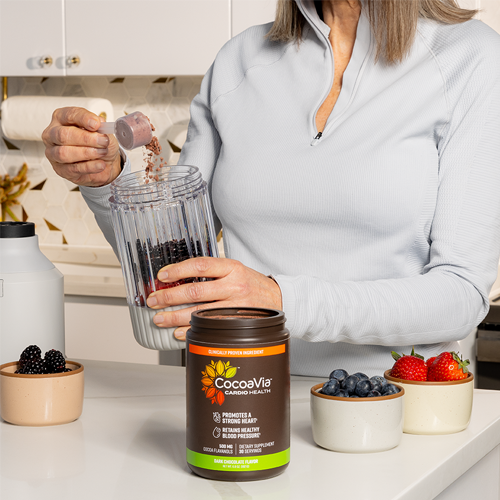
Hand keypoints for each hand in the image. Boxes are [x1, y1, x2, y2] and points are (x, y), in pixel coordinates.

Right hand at [42, 107, 120, 186]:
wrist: (105, 163)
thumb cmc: (99, 143)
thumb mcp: (103, 131)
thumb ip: (100, 127)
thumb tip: (99, 123)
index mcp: (61, 118)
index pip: (68, 115)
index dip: (83, 118)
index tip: (97, 124)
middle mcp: (53, 134)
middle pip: (63, 135)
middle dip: (86, 138)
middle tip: (103, 141)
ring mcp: (53, 153)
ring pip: (64, 153)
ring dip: (87, 153)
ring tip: (102, 152)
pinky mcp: (60, 170)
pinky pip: (72, 169)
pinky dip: (89, 167)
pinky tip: (100, 164)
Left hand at [145, 258, 281, 339]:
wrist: (279, 298)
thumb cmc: (252, 283)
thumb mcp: (234, 269)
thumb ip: (212, 272)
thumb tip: (179, 277)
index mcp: (231, 268)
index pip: (200, 266)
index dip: (177, 270)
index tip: (161, 276)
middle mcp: (234, 286)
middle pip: (195, 292)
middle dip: (169, 297)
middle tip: (153, 301)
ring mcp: (236, 306)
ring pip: (199, 312)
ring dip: (174, 316)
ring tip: (159, 318)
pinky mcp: (237, 323)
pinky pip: (210, 328)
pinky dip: (191, 330)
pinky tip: (178, 331)